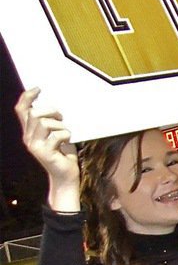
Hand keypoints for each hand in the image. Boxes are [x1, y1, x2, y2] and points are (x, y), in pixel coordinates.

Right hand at [15, 88, 80, 207]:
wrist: (66, 176)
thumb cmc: (64, 153)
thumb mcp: (56, 134)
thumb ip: (52, 122)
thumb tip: (56, 106)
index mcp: (30, 132)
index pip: (21, 110)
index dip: (27, 97)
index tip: (38, 89)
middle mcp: (29, 138)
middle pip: (34, 113)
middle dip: (50, 111)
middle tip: (61, 118)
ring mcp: (35, 146)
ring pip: (44, 123)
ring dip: (60, 124)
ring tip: (66, 133)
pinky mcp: (45, 153)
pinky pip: (56, 135)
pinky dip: (66, 135)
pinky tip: (68, 141)